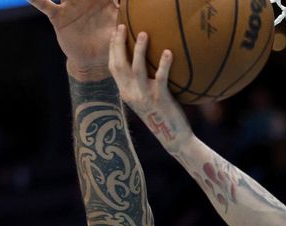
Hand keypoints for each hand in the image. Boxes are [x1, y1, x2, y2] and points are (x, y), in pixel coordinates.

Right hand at [28, 0, 118, 79]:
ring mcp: (70, 8)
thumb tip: (139, 19)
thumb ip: (125, 23)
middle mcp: (86, 2)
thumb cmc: (110, 47)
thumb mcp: (120, 36)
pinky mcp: (58, 17)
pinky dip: (35, 0)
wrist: (93, 62)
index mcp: (104, 3)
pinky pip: (45, 6)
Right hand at [109, 26, 192, 152]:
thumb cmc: (162, 117)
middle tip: (122, 26)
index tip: (114, 33)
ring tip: (144, 33)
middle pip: (119, 64)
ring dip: (139, 49)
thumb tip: (143, 66)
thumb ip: (141, 85)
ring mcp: (145, 96)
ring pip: (137, 68)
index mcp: (126, 93)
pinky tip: (168, 52)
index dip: (112, 49)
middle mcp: (131, 94)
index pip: (113, 68)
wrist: (174, 138)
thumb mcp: (146, 100)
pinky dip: (164, 64)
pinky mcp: (161, 99)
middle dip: (118, 44)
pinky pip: (161, 77)